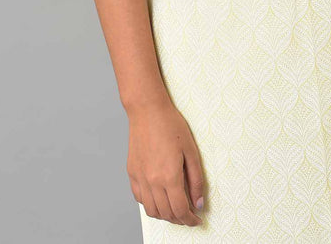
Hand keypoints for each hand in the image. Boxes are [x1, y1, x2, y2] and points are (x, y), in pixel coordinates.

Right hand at [126, 99, 204, 226]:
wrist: (147, 110)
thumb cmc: (171, 125)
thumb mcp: (191, 151)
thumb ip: (196, 180)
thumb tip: (198, 202)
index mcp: (169, 176)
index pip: (180, 210)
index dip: (190, 220)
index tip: (197, 220)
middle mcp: (152, 181)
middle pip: (166, 214)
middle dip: (180, 220)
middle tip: (189, 216)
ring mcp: (139, 178)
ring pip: (151, 210)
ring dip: (165, 215)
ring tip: (175, 209)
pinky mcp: (132, 173)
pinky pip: (140, 198)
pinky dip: (150, 204)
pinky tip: (159, 198)